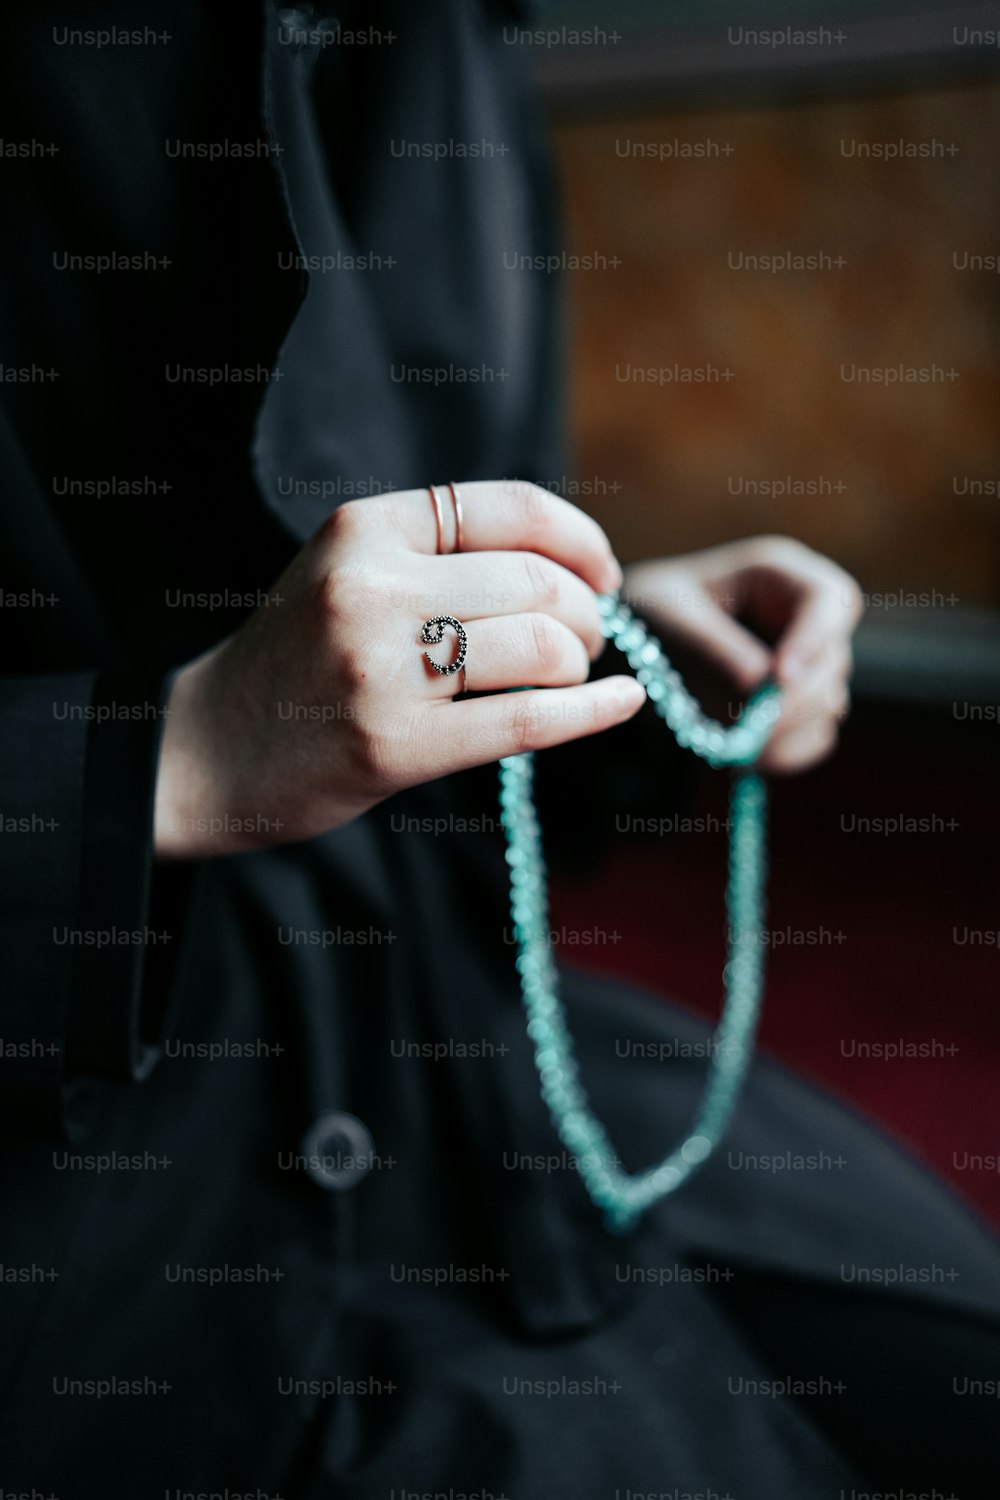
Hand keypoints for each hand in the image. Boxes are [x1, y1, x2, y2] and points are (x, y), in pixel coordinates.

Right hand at [154, 481, 644, 856]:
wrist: (204, 750)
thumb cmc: (294, 662)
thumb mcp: (345, 573)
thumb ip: (434, 554)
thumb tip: (568, 562)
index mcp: (363, 527)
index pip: (508, 507)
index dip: (579, 539)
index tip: (604, 573)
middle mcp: (372, 586)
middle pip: (535, 582)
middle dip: (586, 611)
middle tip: (588, 637)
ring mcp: (382, 668)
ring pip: (540, 647)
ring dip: (580, 661)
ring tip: (572, 674)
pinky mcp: (396, 744)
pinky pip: (527, 721)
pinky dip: (593, 712)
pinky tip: (624, 702)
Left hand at [623, 536, 863, 773]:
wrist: (637, 643)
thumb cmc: (652, 610)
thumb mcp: (670, 614)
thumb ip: (714, 644)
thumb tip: (760, 683)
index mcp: (781, 575)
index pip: (829, 599)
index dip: (813, 638)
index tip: (779, 674)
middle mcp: (804, 619)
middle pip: (832, 661)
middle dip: (794, 698)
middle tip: (752, 726)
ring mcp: (807, 666)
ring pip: (828, 704)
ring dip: (786, 730)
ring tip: (733, 742)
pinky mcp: (798, 706)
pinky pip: (813, 737)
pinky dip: (785, 752)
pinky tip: (745, 754)